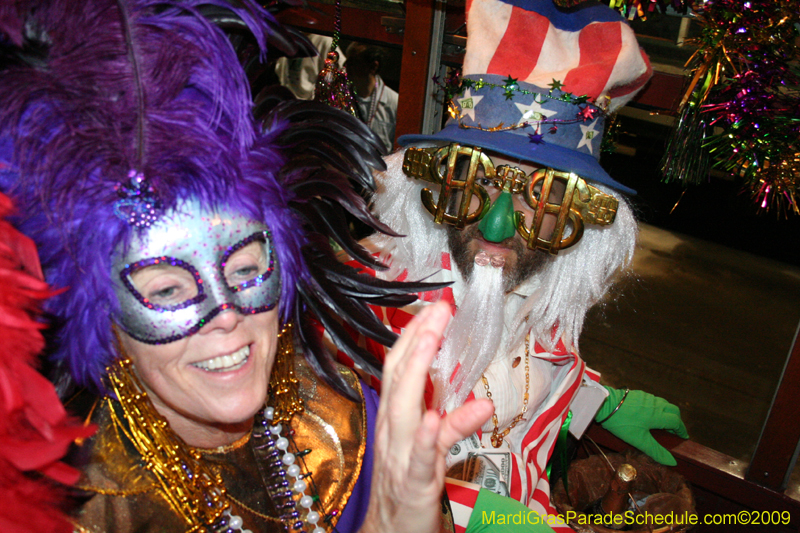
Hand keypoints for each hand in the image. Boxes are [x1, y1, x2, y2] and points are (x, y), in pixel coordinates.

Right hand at [360, 301, 492, 532]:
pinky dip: (428, 436)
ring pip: (404, 408)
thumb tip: (476, 395)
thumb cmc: (408, 482)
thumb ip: (445, 416)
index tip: (434, 306)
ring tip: (431, 340)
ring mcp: (400, 455)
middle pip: (398, 377)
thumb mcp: (424, 442)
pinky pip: (421, 458)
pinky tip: (435, 418)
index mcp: (394, 417)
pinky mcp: (415, 483)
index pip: (399, 366)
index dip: (414, 334)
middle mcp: (392, 430)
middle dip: (416, 339)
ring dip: (417, 371)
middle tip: (438, 309)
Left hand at [595, 387, 688, 465]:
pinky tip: (648, 413)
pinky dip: (657, 407)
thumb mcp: (639, 440)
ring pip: (663, 403)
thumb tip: (672, 462)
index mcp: (658, 415)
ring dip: (666, 412)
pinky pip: (653, 400)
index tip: (683, 436)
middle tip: (673, 430)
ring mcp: (646, 397)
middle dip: (676, 419)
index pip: (676, 421)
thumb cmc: (622, 423)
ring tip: (662, 422)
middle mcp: (655, 404)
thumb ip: (656, 451)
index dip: (681, 429)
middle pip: (673, 410)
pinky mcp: (638, 394)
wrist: (604, 404)